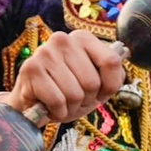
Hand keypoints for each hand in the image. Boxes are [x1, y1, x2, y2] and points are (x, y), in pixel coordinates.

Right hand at [9, 30, 125, 122]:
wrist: (32, 106)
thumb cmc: (67, 93)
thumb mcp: (96, 84)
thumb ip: (112, 73)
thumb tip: (120, 62)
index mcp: (82, 38)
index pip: (112, 61)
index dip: (109, 86)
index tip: (98, 93)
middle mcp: (63, 39)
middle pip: (92, 82)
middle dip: (85, 100)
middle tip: (73, 101)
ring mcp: (45, 52)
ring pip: (75, 94)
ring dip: (70, 108)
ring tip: (60, 104)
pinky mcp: (30, 68)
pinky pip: (57, 101)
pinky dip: (57, 112)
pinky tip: (49, 107)